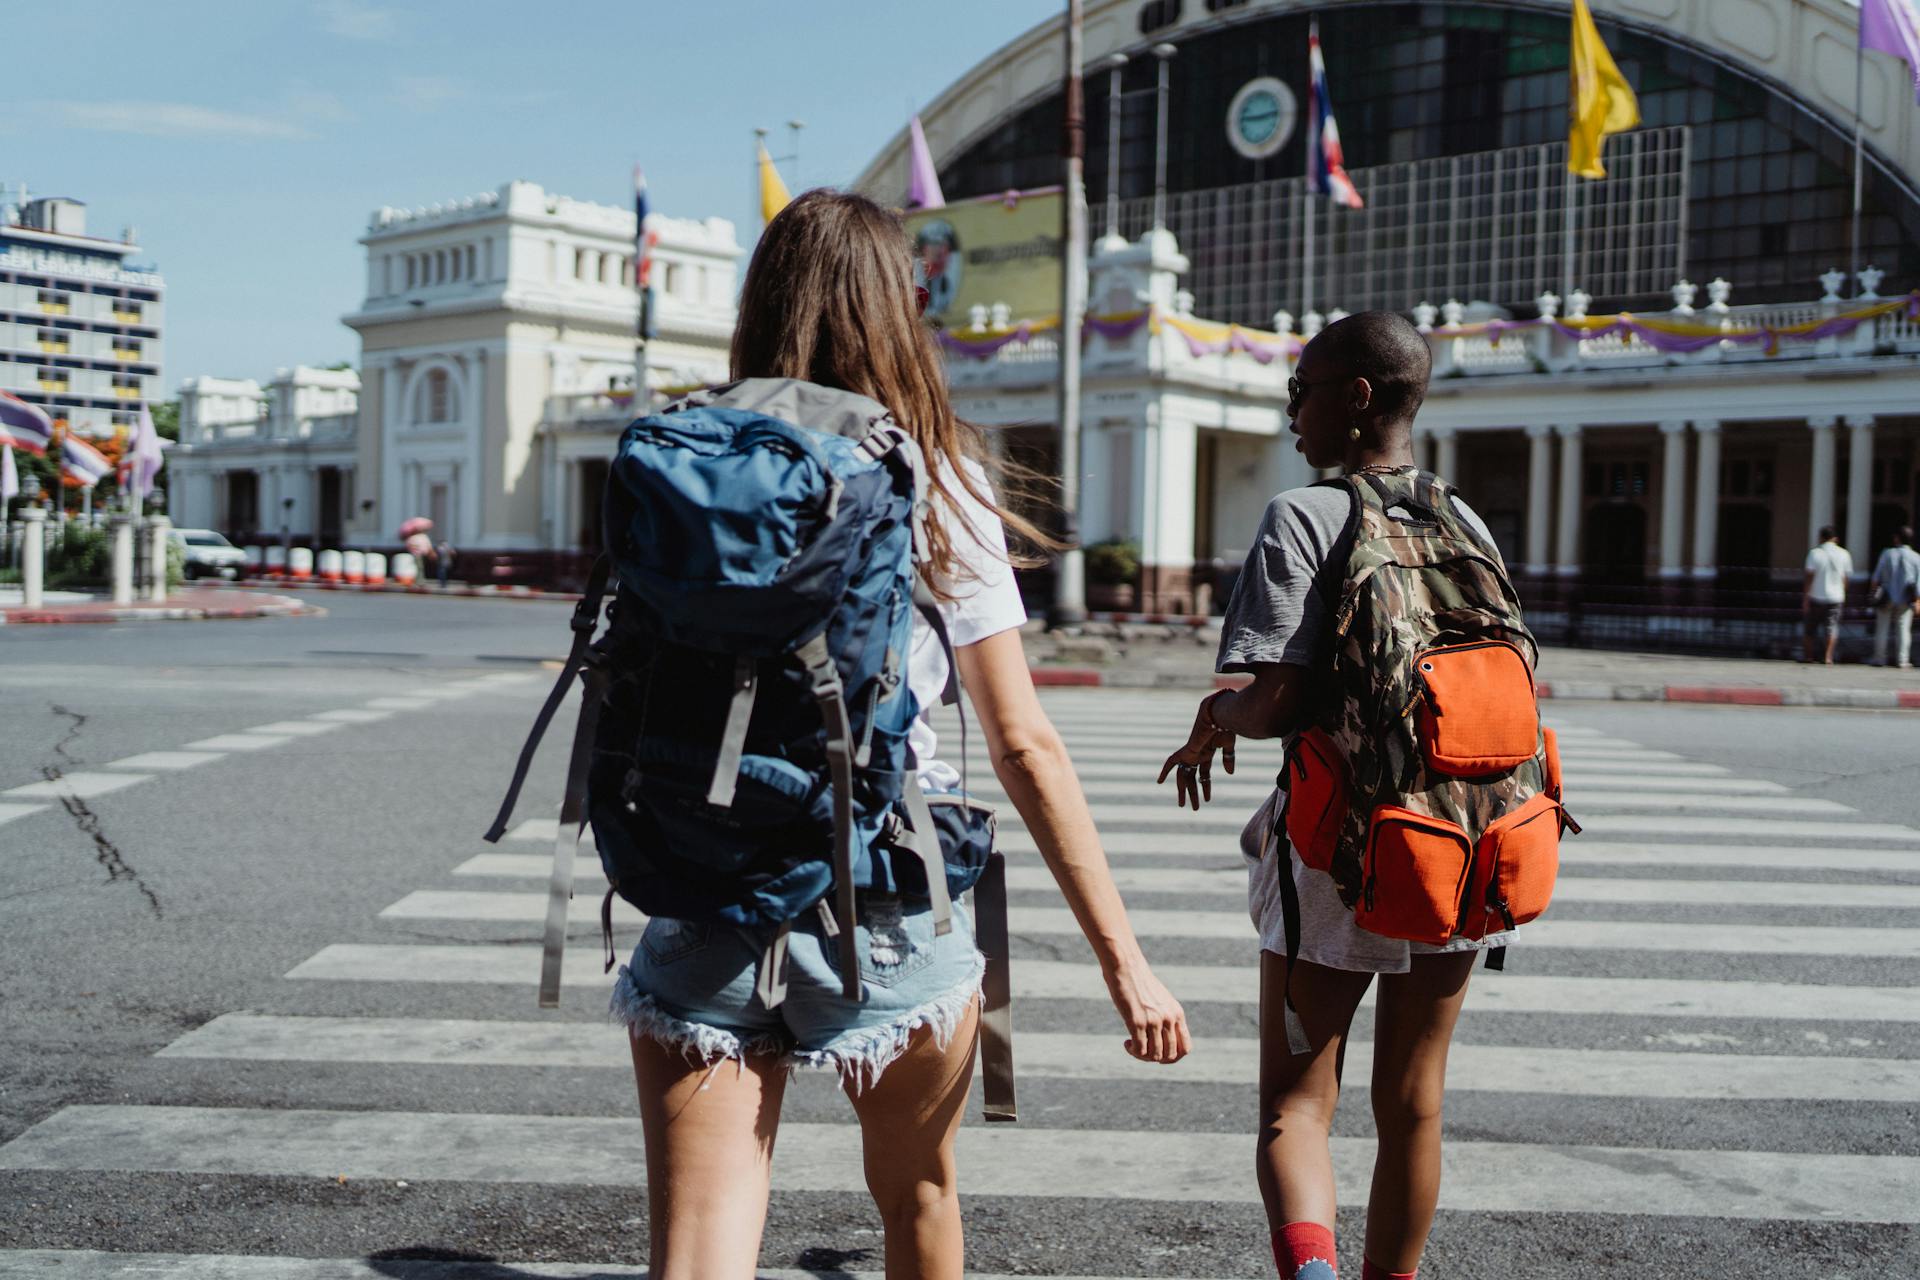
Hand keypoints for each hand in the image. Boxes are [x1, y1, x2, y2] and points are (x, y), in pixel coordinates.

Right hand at [1104, 958, 1191, 1063]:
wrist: (1126, 966)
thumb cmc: (1140, 982)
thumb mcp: (1160, 999)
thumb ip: (1165, 1016)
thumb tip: (1160, 1038)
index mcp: (1177, 1013)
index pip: (1185, 1048)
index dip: (1173, 1057)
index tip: (1159, 1054)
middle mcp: (1169, 1019)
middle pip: (1170, 1055)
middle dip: (1156, 1058)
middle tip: (1143, 1050)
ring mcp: (1154, 1021)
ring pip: (1155, 1055)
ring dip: (1142, 1056)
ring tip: (1132, 1046)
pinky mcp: (1138, 1022)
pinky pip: (1140, 1050)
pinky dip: (1133, 1051)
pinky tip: (1126, 1043)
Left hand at [1157, 692, 1235, 808]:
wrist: (1218, 714)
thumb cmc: (1226, 726)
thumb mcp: (1229, 746)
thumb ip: (1228, 759)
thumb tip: (1229, 774)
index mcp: (1207, 753)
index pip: (1204, 774)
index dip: (1206, 787)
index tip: (1207, 800)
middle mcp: (1197, 755)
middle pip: (1192, 778)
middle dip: (1193, 793)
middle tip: (1195, 808)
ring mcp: (1190, 753)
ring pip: (1184, 776)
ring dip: (1183, 791)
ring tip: (1183, 806)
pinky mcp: (1186, 751)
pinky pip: (1171, 761)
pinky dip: (1165, 770)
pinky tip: (1159, 782)